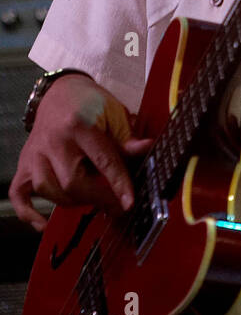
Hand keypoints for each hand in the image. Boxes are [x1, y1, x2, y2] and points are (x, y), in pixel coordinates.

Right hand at [9, 74, 152, 231]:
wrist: (60, 91)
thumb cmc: (91, 103)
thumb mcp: (114, 113)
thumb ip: (127, 137)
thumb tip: (147, 150)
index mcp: (79, 124)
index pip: (102, 160)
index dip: (118, 183)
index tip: (129, 202)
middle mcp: (54, 140)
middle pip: (71, 181)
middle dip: (96, 198)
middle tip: (115, 206)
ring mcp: (35, 153)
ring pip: (48, 189)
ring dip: (71, 201)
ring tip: (90, 198)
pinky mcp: (24, 163)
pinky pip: (18, 193)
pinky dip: (27, 212)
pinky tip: (42, 224)